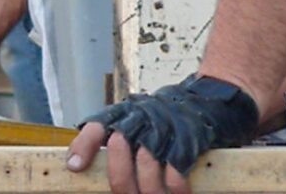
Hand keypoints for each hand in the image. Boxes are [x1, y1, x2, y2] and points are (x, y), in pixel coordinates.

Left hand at [66, 75, 258, 192]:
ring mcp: (166, 127)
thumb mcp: (139, 120)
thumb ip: (119, 141)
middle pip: (119, 148)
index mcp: (125, 114)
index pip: (96, 126)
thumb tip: (86, 169)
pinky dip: (175, 190)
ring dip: (149, 190)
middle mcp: (142, 117)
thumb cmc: (166, 119)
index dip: (83, 146)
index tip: (74, 168)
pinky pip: (176, 171)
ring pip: (147, 164)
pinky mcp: (190, 139)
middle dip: (120, 180)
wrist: (211, 100)